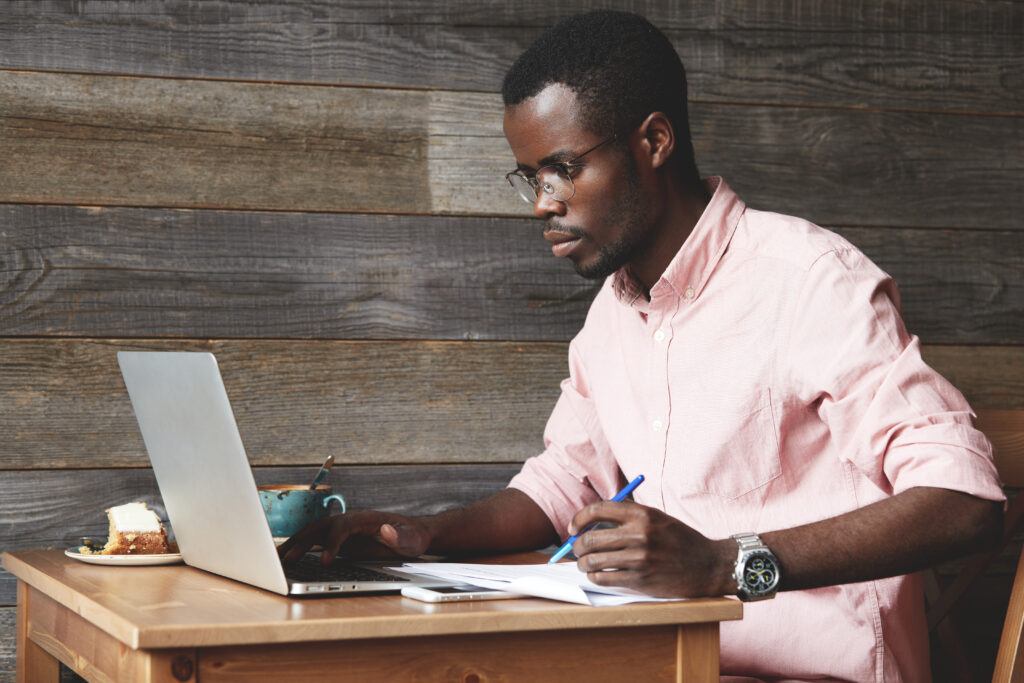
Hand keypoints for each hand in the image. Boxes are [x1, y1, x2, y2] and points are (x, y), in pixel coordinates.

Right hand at [278, 510, 430, 565]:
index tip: (326, 561)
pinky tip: (286, 558)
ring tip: (276, 560)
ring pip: (313, 533)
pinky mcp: (340, 539)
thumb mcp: (412, 539)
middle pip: (321, 528)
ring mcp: (343, 529)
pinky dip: (299, 548)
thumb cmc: (413, 536)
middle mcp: (350, 521)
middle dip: (303, 543)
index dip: (332, 543)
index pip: (343, 527)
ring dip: (294, 545)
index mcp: (366, 518)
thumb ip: (400, 536)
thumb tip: (386, 531)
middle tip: (286, 562)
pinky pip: (315, 542)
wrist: (413, 533)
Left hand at [567, 501, 732, 597]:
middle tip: (577, 549)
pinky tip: (598, 575)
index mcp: (642, 514)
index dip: (579, 519)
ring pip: (593, 561)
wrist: (708, 564)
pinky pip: (605, 578)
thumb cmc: (680, 540)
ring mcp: (640, 558)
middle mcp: (640, 534)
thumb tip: (591, 522)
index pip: (598, 510)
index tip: (573, 528)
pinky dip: (595, 577)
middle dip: (577, 545)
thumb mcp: (657, 518)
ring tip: (585, 564)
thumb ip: (627, 517)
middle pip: (591, 538)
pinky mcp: (641, 580)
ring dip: (583, 564)